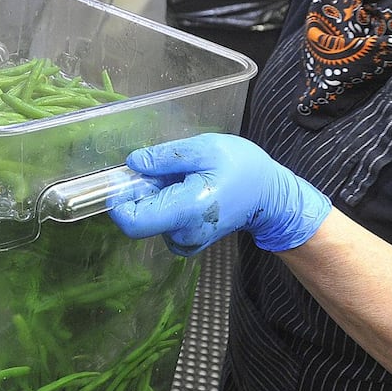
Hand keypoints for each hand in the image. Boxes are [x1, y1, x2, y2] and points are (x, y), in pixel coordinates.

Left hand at [108, 133, 331, 255]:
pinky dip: (166, 205)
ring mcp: (185, 242)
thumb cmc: (243, 168)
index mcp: (185, 211)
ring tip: (184, 179)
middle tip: (165, 171)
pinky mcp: (187, 242)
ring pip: (151, 219)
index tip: (127, 178)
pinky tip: (186, 191)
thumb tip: (134, 163)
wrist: (270, 196)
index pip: (132, 221)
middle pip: (139, 218)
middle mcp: (182, 234)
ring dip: (156, 197)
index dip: (120, 200)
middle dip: (142, 192)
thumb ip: (166, 157)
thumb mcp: (205, 148)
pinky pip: (163, 223)